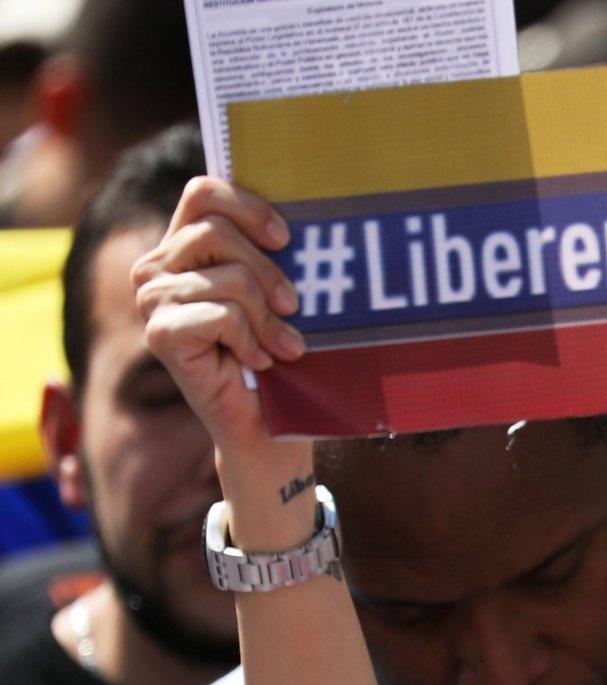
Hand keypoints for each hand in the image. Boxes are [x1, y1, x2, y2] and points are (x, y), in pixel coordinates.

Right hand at [133, 177, 304, 459]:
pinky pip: (222, 315)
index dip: (247, 206)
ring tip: (281, 345)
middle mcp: (156, 268)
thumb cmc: (279, 352)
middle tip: (292, 308)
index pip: (203, 193)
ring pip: (229, 278)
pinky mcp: (159, 333)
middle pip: (217, 232)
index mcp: (182, 247)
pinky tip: (258, 361)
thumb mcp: (278, 292)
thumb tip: (307, 225)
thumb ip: (275, 253)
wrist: (268, 423)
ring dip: (267, 317)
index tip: (286, 239)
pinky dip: (252, 340)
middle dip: (268, 273)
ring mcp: (151, 300)